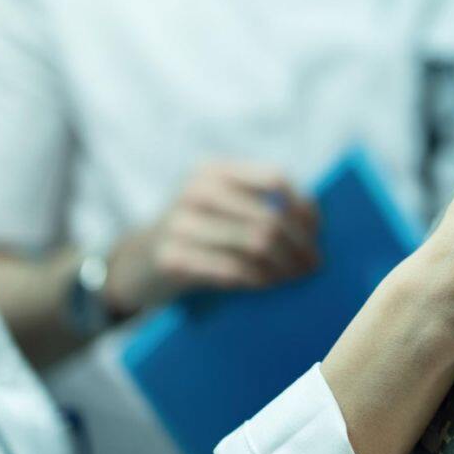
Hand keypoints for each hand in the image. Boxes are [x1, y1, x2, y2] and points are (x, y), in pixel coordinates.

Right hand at [103, 162, 319, 313]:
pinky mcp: (172, 258)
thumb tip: (314, 219)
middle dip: (299, 244)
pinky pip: (232, 269)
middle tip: (314, 264)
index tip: (317, 231)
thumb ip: (259, 203)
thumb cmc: (197, 232)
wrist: (136, 263)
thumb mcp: (221, 205)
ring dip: (284, 265)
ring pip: (256, 243)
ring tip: (296, 276)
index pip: (274, 179)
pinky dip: (259, 279)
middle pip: (270, 216)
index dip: (302, 206)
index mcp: (214, 170)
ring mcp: (180, 223)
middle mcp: (196, 190)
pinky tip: (268, 284)